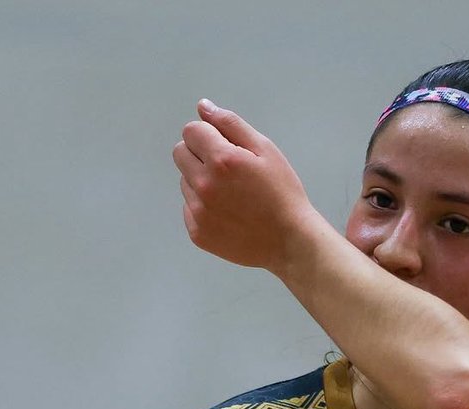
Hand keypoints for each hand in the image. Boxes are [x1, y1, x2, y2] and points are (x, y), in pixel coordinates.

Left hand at [172, 100, 316, 272]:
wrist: (289, 242)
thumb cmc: (282, 192)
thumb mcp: (265, 149)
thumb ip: (230, 124)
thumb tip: (202, 107)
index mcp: (221, 160)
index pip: (190, 131)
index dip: (208, 134)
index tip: (225, 147)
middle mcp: (204, 185)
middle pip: (180, 153)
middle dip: (199, 154)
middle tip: (227, 170)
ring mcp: (198, 212)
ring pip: (185, 182)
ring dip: (201, 181)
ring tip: (231, 195)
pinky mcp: (198, 233)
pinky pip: (189, 209)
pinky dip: (203, 207)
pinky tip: (227, 213)